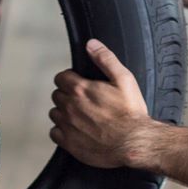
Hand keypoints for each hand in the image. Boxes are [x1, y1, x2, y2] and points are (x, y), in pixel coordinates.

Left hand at [49, 39, 155, 169]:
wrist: (133, 143)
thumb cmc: (130, 114)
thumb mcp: (124, 79)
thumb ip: (106, 59)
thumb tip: (92, 45)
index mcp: (81, 89)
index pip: (61, 78)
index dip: (69, 78)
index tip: (77, 83)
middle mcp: (70, 107)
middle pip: (57, 95)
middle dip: (67, 95)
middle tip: (82, 100)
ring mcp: (68, 126)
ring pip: (54, 113)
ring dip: (64, 112)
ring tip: (79, 115)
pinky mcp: (69, 143)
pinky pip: (54, 133)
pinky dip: (61, 131)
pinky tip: (74, 130)